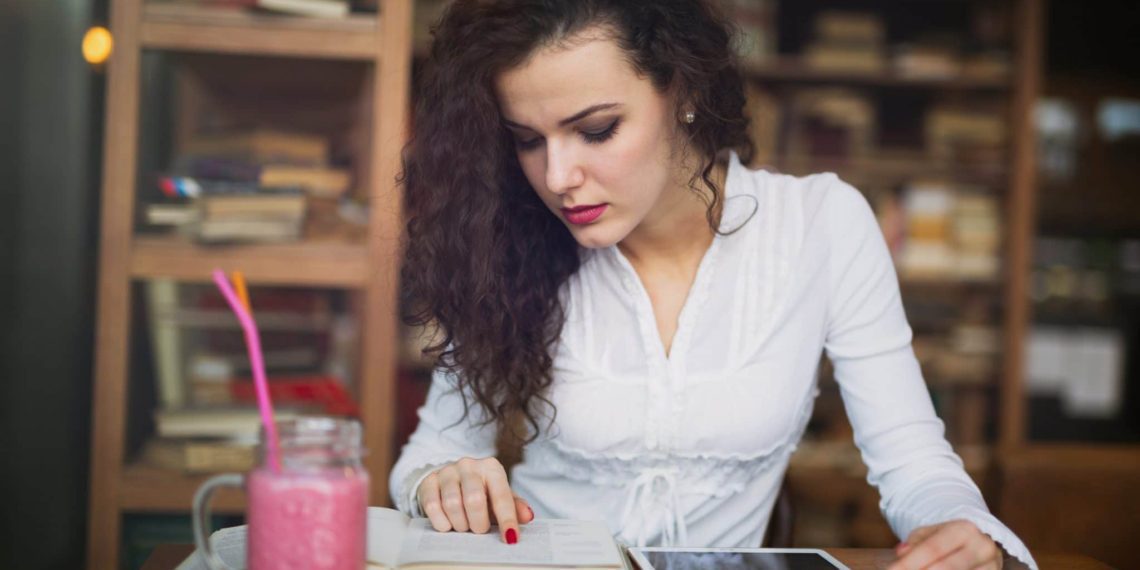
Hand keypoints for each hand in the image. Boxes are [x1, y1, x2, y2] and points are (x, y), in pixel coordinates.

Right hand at [417, 456, 534, 543]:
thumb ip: (514, 506)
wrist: (450, 480)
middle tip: (479, 530)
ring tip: (464, 526)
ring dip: (460, 524)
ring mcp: (447, 471)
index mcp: (491, 468)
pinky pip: (432, 506)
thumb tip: (528, 516)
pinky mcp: (429, 481)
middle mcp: (469, 465)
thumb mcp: (499, 497)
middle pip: (474, 500)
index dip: (507, 519)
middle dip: (478, 523)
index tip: (510, 538)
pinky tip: (448, 525)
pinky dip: (441, 522)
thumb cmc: (481, 492)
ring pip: (452, 504)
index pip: (502, 496)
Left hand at [888, 520, 1002, 569]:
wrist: (980, 545)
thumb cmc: (948, 541)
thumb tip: (901, 553)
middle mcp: (982, 548)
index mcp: (964, 530)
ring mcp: (992, 567)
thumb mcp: (930, 534)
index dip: (910, 563)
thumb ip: (915, 543)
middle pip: (948, 567)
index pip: (933, 548)